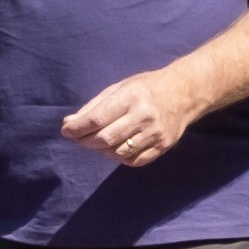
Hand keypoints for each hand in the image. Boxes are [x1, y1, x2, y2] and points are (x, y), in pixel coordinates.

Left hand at [61, 63, 206, 166]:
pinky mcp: (163, 147)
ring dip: (101, 150)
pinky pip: (135, 160)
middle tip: (77, 138)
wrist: (183, 94)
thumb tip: (70, 123)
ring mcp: (155, 134)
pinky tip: (113, 149)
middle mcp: (143, 117)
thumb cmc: (145, 88)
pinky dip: (119, 157)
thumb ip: (94, 106)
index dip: (78, 127)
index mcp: (129, 98)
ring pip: (119, 152)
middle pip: (107, 138)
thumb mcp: (118, 88)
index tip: (66, 130)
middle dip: (86, 141)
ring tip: (95, 142)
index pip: (98, 118)